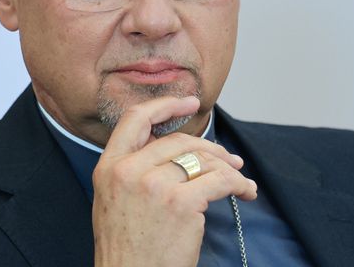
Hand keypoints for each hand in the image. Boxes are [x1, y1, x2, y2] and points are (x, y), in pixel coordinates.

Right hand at [91, 96, 256, 266]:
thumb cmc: (127, 250)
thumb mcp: (114, 201)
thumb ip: (134, 170)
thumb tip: (172, 147)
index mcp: (108, 168)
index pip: (135, 119)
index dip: (165, 105)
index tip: (189, 102)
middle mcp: (128, 171)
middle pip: (179, 141)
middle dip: (211, 149)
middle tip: (229, 160)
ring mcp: (154, 186)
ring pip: (203, 159)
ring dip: (228, 168)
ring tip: (241, 180)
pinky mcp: (180, 203)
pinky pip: (220, 181)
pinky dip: (239, 184)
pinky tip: (245, 192)